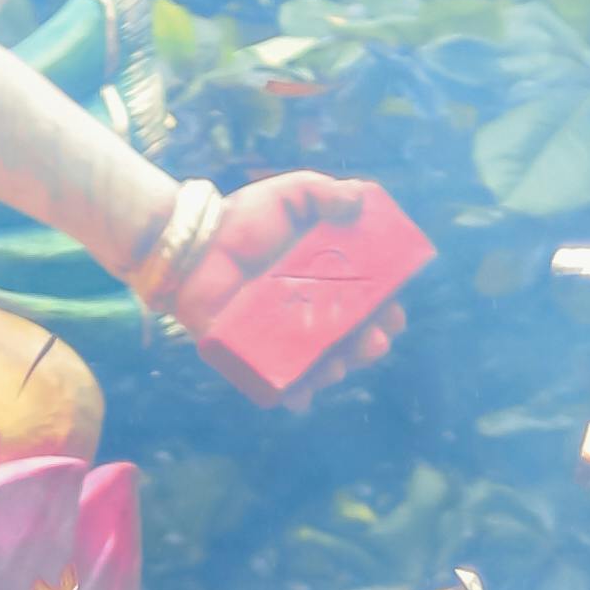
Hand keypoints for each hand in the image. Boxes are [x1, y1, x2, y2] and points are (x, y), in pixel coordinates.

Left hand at [154, 172, 405, 376]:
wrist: (194, 244)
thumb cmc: (242, 219)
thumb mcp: (290, 194)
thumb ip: (324, 193)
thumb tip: (361, 197)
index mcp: (328, 279)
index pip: (367, 301)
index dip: (385, 310)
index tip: (395, 313)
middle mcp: (312, 313)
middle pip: (351, 338)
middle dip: (369, 345)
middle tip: (376, 341)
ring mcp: (285, 338)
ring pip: (321, 365)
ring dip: (338, 370)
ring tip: (343, 364)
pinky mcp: (255, 357)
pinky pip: (280, 384)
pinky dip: (294, 393)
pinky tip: (304, 396)